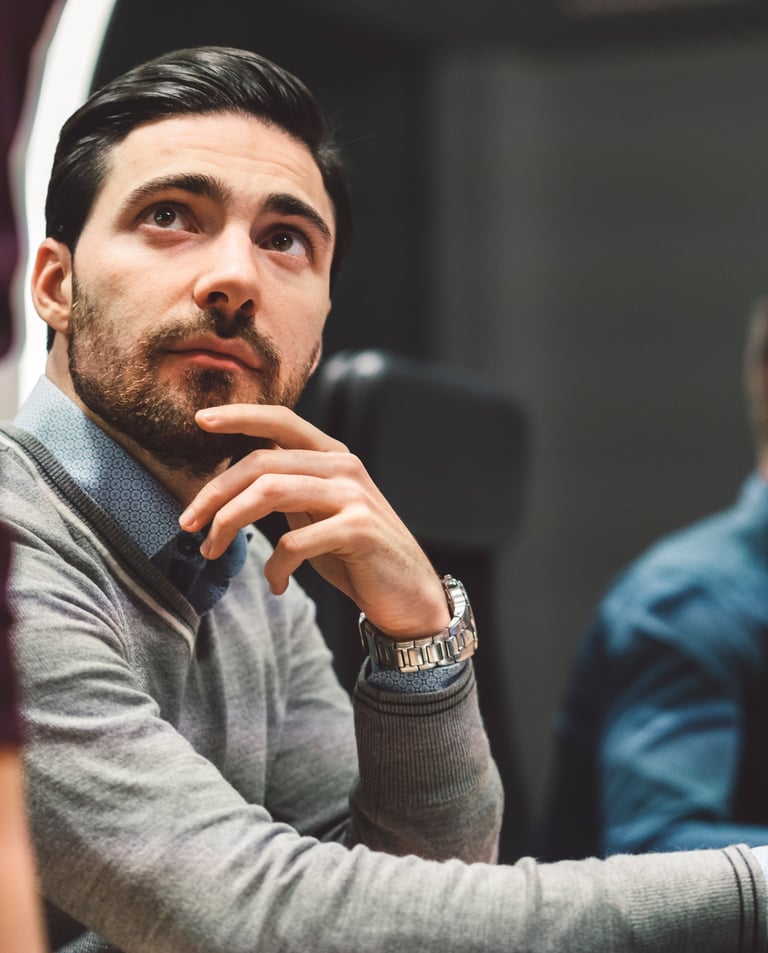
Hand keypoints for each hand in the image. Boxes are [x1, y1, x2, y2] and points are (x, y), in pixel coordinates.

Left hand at [179, 404, 449, 637]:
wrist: (408, 594)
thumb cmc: (355, 554)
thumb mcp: (318, 513)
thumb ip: (288, 489)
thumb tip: (236, 480)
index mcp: (332, 456)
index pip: (281, 421)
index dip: (240, 416)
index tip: (200, 420)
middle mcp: (343, 467)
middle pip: (261, 463)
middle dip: (214, 493)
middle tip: (188, 524)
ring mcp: (352, 496)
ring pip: (270, 493)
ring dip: (229, 523)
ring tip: (213, 551)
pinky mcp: (358, 529)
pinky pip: (295, 542)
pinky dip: (274, 567)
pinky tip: (276, 584)